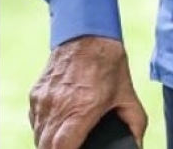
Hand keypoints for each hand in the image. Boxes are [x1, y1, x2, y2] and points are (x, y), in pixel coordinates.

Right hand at [29, 36, 146, 148]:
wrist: (88, 35)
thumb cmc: (108, 64)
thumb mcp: (127, 93)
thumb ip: (134, 121)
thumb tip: (137, 142)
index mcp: (81, 109)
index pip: (62, 147)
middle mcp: (58, 106)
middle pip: (46, 146)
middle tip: (74, 144)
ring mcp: (44, 100)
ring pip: (38, 135)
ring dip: (49, 142)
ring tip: (67, 138)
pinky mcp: (36, 94)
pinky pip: (35, 121)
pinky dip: (43, 128)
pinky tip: (57, 125)